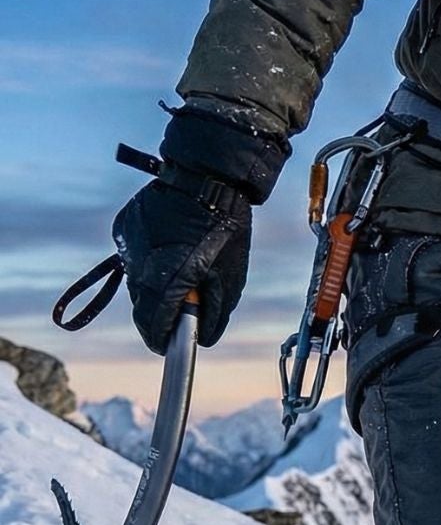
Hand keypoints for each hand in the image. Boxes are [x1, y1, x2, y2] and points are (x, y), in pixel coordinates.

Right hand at [112, 177, 249, 353]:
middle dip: (159, 314)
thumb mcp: (231, 278)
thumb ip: (215, 313)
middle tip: (179, 312)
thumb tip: (203, 337)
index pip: (153, 326)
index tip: (167, 346)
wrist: (206, 178)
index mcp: (168, 281)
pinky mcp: (124, 229)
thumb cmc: (226, 230)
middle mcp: (141, 267)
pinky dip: (148, 261)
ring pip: (136, 281)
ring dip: (154, 286)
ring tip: (180, 272)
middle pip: (142, 307)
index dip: (161, 340)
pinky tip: (170, 248)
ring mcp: (129, 247)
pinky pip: (134, 256)